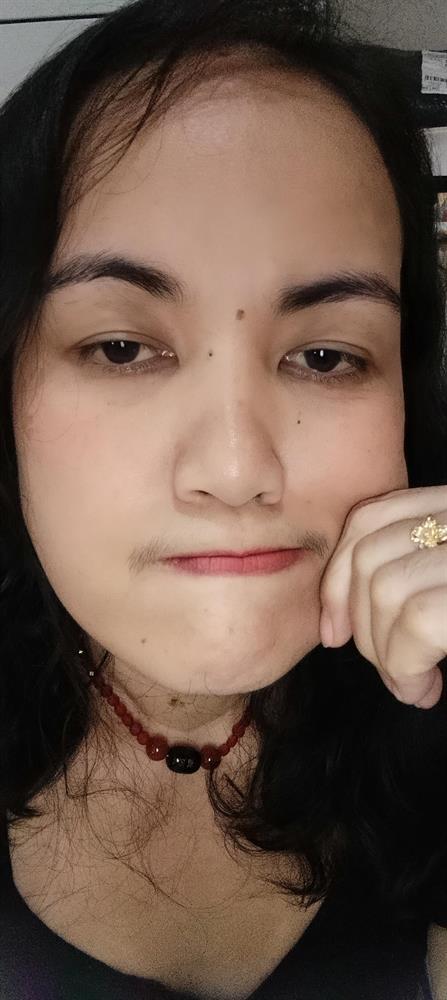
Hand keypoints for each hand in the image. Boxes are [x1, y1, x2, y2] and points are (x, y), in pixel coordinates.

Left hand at [319, 486, 446, 708]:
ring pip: (386, 588)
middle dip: (361, 624)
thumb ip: (408, 582)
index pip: (371, 518)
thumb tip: (340, 628)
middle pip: (369, 553)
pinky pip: (418, 621)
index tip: (333, 633)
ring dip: (385, 653)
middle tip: (392, 671)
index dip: (339, 577)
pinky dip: (408, 666)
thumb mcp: (441, 587)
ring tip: (411, 683)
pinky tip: (424, 689)